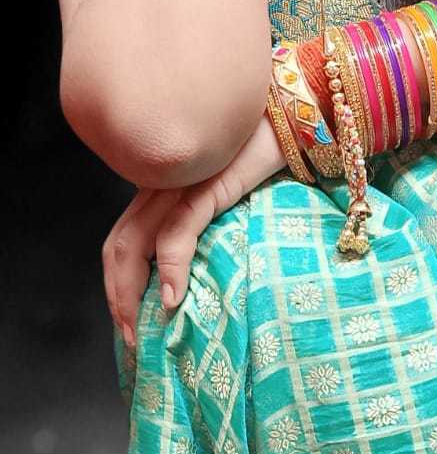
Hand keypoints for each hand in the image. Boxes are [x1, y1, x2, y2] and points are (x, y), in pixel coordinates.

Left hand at [102, 110, 287, 346]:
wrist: (301, 114)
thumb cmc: (272, 152)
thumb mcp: (234, 193)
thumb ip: (214, 220)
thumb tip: (210, 270)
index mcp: (166, 185)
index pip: (123, 238)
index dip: (118, 282)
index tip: (132, 320)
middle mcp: (163, 182)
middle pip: (119, 245)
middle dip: (118, 296)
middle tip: (133, 338)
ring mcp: (182, 182)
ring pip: (134, 242)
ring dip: (132, 292)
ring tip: (144, 329)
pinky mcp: (207, 184)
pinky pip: (178, 230)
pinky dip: (171, 267)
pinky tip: (174, 298)